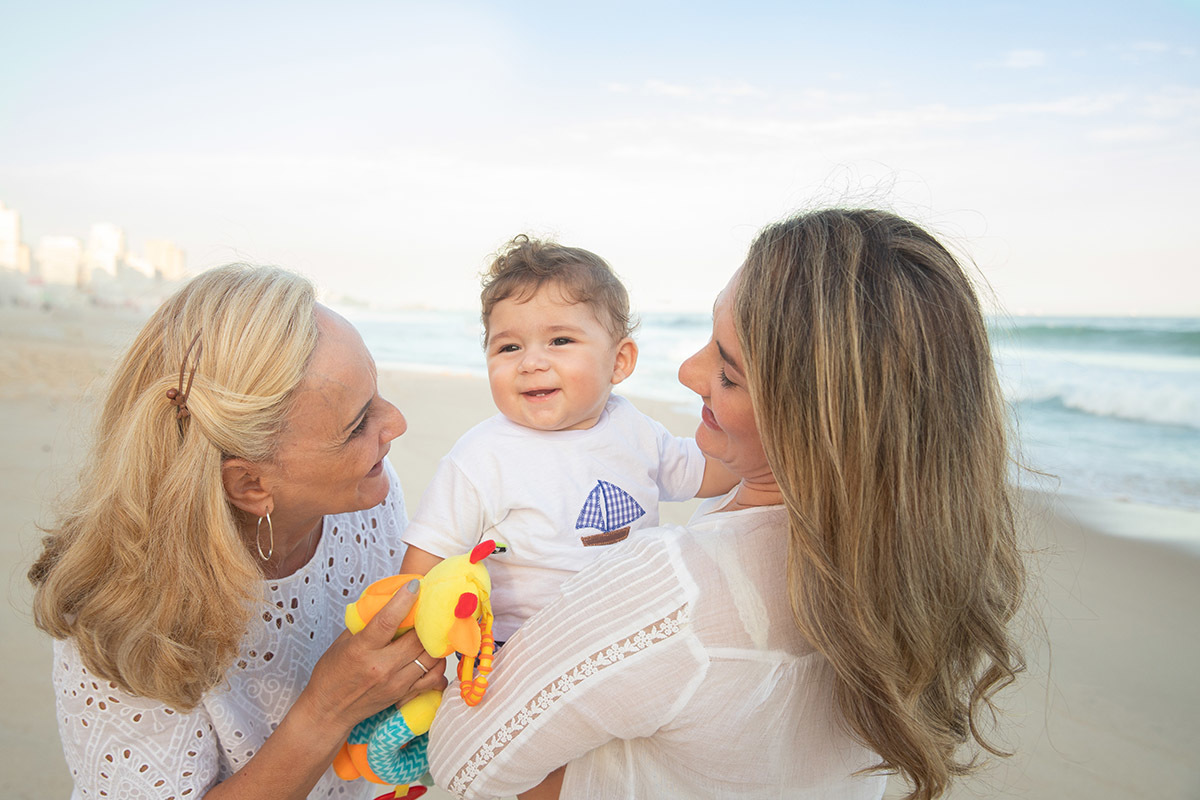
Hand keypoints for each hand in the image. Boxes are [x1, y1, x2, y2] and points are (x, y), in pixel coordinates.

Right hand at [298, 580, 446, 735]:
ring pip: (430, 658)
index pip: (387, 621)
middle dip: (426, 621)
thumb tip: (389, 602)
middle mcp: (381, 666)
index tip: (415, 585)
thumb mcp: (343, 642)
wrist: (329, 710)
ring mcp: (395, 683)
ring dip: (434, 643)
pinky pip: (432, 678)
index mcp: (362, 649)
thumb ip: (366, 623)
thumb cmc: (332, 674)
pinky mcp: (403, 695)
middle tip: (430, 609)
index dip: (404, 600)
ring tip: (432, 632)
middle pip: (417, 639)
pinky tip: (432, 656)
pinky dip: (437, 666)